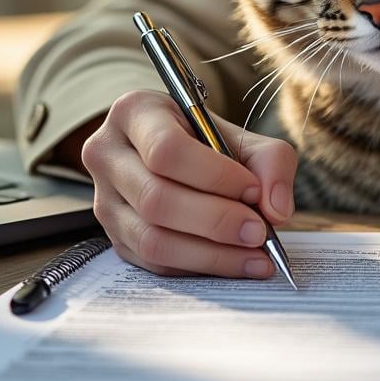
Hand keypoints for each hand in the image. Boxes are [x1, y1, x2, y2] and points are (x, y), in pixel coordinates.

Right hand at [81, 89, 296, 276]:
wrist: (182, 159)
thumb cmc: (211, 143)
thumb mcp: (245, 137)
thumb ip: (271, 163)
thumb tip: (275, 210)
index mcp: (134, 113)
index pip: (166, 149)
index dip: (213, 176)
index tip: (252, 191)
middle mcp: (108, 155)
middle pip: (156, 199)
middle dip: (216, 220)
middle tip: (259, 232)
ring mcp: (104, 201)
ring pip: (152, 239)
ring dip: (211, 254)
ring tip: (255, 256)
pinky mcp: (116, 239)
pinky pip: (155, 263)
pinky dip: (200, 267)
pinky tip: (235, 264)